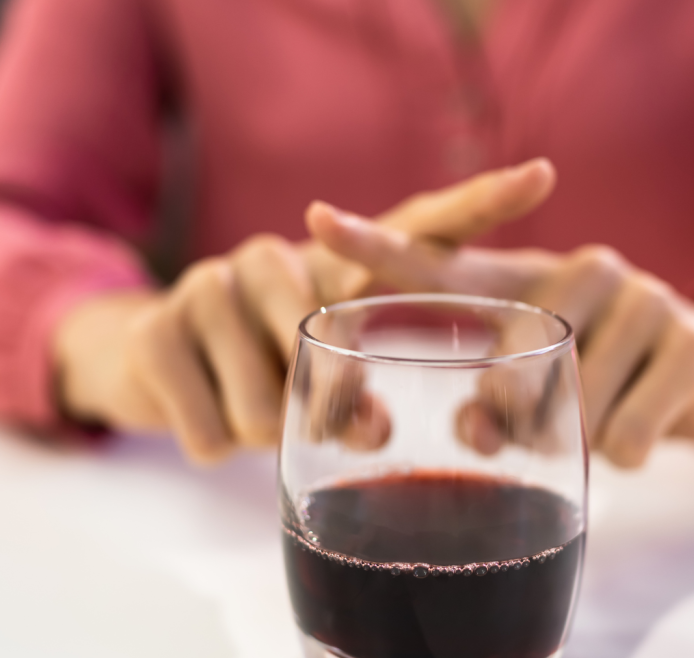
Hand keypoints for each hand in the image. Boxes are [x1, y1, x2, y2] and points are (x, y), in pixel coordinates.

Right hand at [52, 159, 557, 463]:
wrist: (148, 365)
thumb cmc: (266, 372)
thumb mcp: (321, 380)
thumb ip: (362, 398)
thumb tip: (378, 434)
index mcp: (340, 268)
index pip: (420, 228)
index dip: (481, 203)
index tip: (544, 175)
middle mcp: (278, 258)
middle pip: (326, 349)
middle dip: (327, 410)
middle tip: (326, 422)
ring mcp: (209, 284)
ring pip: (265, 406)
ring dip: (261, 433)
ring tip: (250, 409)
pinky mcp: (156, 329)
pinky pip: (208, 429)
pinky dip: (211, 446)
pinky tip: (206, 419)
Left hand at [305, 201, 693, 467]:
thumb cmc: (604, 379)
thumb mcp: (542, 388)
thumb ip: (487, 407)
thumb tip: (469, 427)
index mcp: (527, 284)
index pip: (443, 265)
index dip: (378, 245)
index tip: (317, 217)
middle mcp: (582, 272)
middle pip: (508, 370)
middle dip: (512, 424)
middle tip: (533, 432)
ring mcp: (643, 300)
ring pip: (571, 411)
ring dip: (576, 442)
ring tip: (605, 416)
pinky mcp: (691, 344)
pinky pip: (627, 437)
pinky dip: (627, 456)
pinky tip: (642, 430)